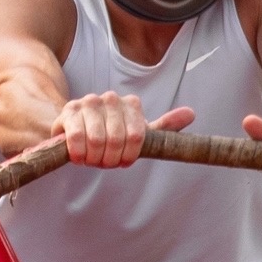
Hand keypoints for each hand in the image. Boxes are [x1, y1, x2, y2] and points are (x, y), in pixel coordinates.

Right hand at [54, 93, 193, 168]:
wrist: (79, 129)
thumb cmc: (112, 135)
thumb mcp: (139, 134)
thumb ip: (164, 127)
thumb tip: (191, 113)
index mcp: (131, 104)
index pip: (136, 136)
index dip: (128, 155)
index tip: (123, 162)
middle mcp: (111, 98)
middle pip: (116, 139)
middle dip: (109, 159)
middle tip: (104, 162)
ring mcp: (89, 102)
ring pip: (96, 139)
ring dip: (94, 157)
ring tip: (91, 159)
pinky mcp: (70, 110)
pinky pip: (77, 137)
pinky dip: (79, 153)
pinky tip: (79, 157)